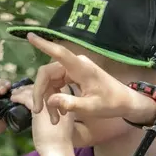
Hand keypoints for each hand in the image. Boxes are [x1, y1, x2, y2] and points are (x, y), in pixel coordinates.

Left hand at [10, 86, 74, 154]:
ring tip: (15, 93)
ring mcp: (51, 104)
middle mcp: (61, 101)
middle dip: (31, 88)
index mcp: (67, 104)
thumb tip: (42, 113)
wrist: (58, 151)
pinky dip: (18, 97)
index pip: (53, 90)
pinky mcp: (40, 110)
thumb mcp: (60, 124)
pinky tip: (13, 99)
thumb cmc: (59, 142)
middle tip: (21, 90)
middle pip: (44, 88)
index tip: (32, 92)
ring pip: (34, 91)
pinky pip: (27, 98)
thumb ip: (54, 115)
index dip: (41, 89)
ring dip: (23, 91)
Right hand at [26, 34, 155, 124]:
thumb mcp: (91, 107)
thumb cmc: (112, 103)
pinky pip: (57, 85)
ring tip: (54, 119)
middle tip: (38, 112)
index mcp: (81, 68)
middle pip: (47, 74)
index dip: (43, 45)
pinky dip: (55, 98)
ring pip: (51, 81)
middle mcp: (75, 65)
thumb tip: (49, 100)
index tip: (29, 35)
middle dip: (41, 93)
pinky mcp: (74, 76)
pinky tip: (59, 113)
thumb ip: (70, 104)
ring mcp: (74, 70)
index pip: (59, 53)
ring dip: (48, 99)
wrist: (126, 102)